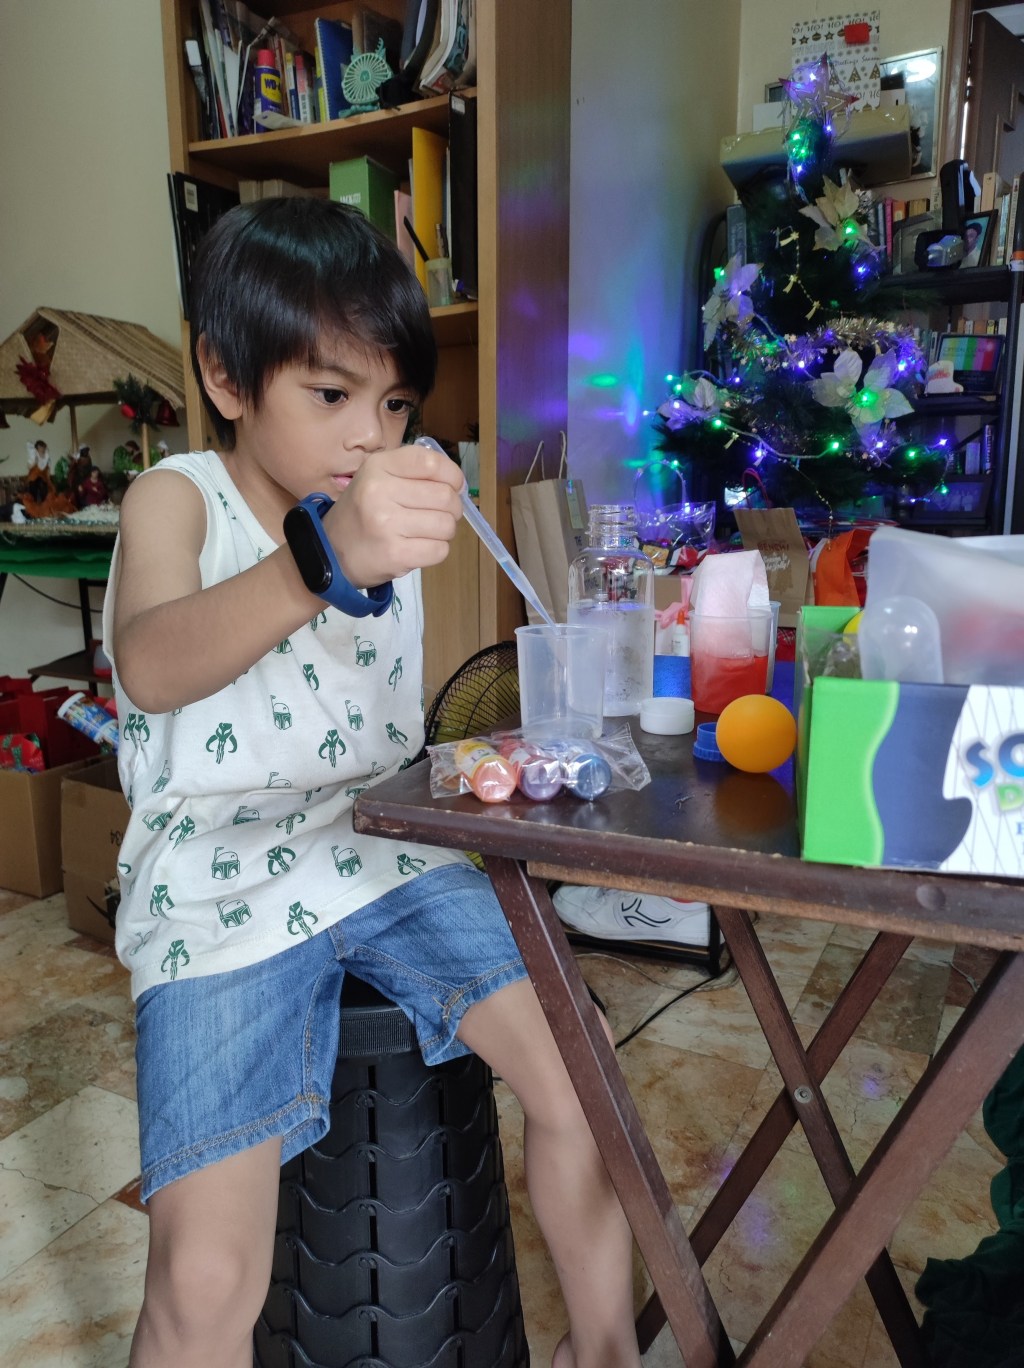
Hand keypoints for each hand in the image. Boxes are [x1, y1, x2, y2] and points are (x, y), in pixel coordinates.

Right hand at [322, 443, 463, 586]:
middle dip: (452, 508)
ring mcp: (387, 525)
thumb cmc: (362, 512)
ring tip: (426, 532)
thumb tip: (458, 483)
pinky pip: (439, 550)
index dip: (453, 475)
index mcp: (378, 467)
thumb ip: (414, 471)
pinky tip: (419, 548)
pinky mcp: (395, 554)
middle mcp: (380, 492)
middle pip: (445, 496)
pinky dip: (436, 550)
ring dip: (444, 531)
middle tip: (440, 514)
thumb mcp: (377, 478)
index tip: (454, 486)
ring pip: (446, 525)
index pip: (431, 463)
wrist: (330, 552)